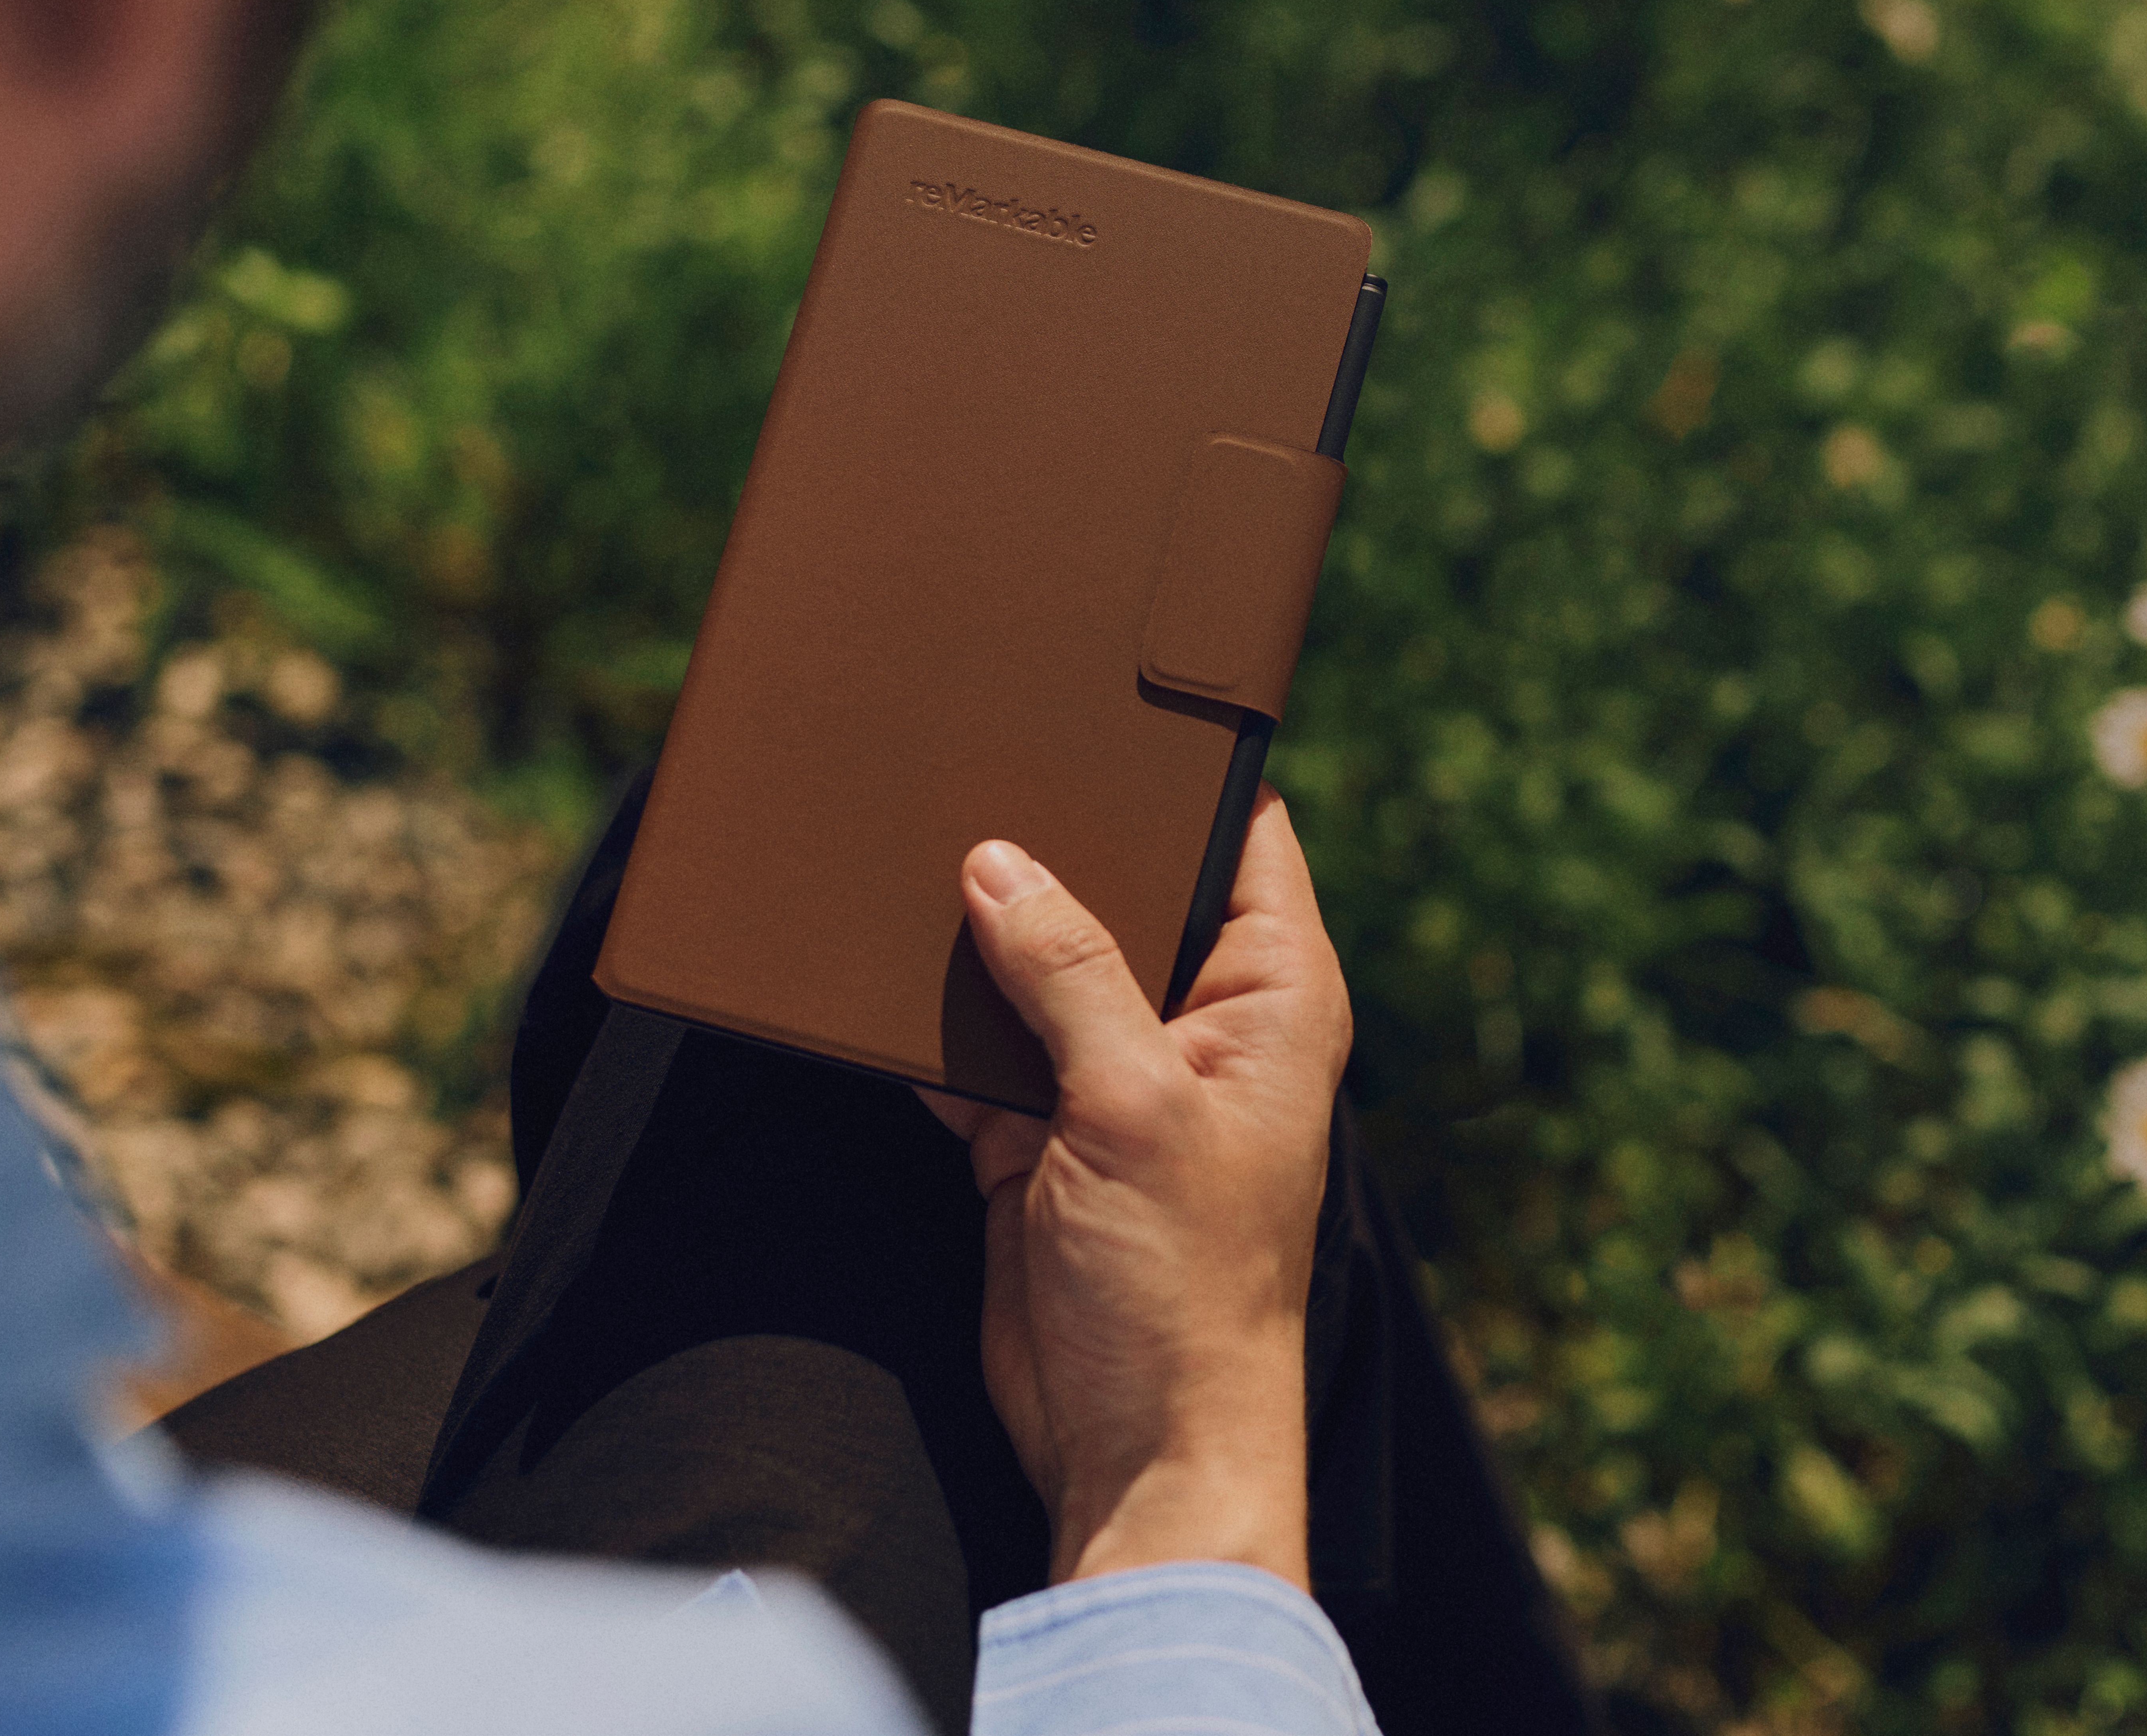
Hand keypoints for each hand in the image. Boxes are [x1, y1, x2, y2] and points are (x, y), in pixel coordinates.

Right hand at [917, 787, 1348, 1589]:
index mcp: (1272, 996)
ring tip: (901, 847)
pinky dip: (932, 1020)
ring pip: (1038, 964)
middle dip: (1050, 844)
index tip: (1106, 702)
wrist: (1136, 1444)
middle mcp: (1200, 1023)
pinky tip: (874, 971)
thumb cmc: (1183, 1287)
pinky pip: (978, 1046)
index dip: (1183, 770)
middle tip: (970, 761)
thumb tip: (1002, 864)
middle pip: (1124, 889)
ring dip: (979, 934)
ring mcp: (1113, 1077)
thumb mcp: (1132, 1104)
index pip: (1243, 836)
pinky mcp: (1039, 1134)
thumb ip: (1069, 975)